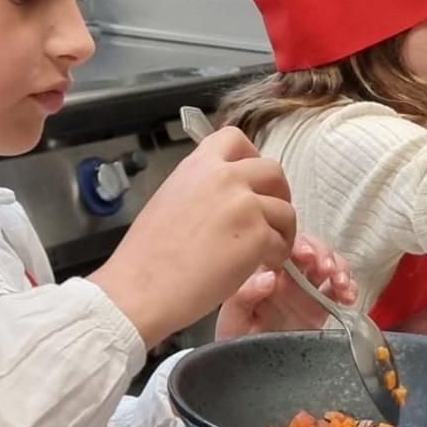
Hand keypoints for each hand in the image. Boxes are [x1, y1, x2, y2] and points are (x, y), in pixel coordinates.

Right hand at [90, 126, 295, 346]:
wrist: (141, 288)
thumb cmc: (147, 255)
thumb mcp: (169, 199)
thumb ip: (200, 188)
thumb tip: (224, 195)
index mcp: (199, 165)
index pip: (235, 138)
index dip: (251, 157)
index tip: (251, 182)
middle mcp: (225, 177)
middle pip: (273, 171)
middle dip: (278, 194)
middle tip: (270, 218)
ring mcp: (245, 205)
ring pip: (285, 209)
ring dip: (281, 231)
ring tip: (267, 251)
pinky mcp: (257, 236)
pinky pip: (282, 242)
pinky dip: (277, 256)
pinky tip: (262, 267)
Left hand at [215, 234, 357, 338]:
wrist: (248, 369)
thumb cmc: (236, 340)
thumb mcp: (233, 318)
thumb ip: (245, 295)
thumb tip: (269, 278)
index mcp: (265, 271)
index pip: (284, 245)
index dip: (298, 244)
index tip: (304, 254)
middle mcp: (287, 276)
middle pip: (311, 250)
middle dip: (322, 253)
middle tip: (325, 266)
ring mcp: (306, 290)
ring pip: (329, 266)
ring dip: (339, 268)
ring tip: (341, 282)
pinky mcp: (321, 308)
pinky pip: (339, 291)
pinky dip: (349, 288)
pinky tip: (348, 296)